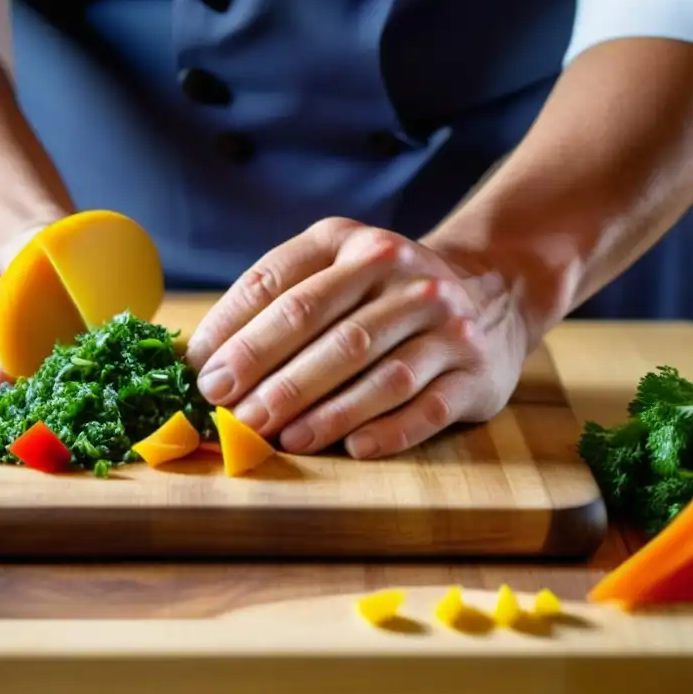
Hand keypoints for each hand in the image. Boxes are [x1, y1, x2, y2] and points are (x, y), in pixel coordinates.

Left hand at [185, 218, 534, 458]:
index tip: (199, 371)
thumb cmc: (383, 294)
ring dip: (324, 409)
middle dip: (269, 373)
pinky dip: (389, 430)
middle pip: (325, 326)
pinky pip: (428, 406)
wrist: (492, 290)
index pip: (279, 282)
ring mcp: (445, 320)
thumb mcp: (334, 272)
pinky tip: (354, 449)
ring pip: (377, 371)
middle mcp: (401, 273)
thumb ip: (276, 303)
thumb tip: (203, 360)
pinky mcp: (475, 368)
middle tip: (229, 410)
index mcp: (350, 244)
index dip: (233, 329)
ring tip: (279, 436)